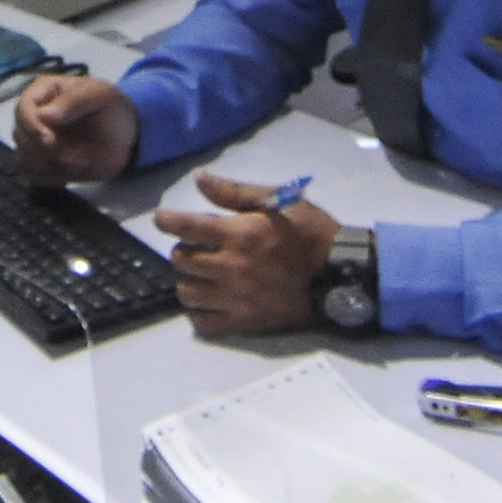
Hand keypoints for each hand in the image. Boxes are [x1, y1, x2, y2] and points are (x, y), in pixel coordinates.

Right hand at [10, 74, 139, 181]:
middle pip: (20, 136)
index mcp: (44, 92)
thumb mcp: (100, 96)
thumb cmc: (112, 109)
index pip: (22, 108)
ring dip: (52, 164)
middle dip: (47, 149)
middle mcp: (35, 116)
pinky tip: (72, 168)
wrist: (126, 137)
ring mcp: (37, 141)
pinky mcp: (43, 163)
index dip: (32, 125)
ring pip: (24, 158)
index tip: (49, 139)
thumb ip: (73, 101)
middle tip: (76, 153)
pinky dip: (53, 176)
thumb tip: (44, 115)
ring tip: (79, 159)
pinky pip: (34, 175)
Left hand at [154, 175, 336, 336]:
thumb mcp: (278, 202)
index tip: (162, 219)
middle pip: (183, 260)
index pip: (187, 227)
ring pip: (188, 292)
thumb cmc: (311, 233)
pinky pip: (204, 322)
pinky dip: (199, 312)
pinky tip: (209, 300)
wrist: (338, 274)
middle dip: (183, 250)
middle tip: (196, 247)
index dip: (167, 221)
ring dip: (189, 280)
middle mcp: (232, 267)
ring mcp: (236, 297)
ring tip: (203, 274)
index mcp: (240, 234)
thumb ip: (235, 192)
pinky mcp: (244, 321)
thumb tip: (199, 180)